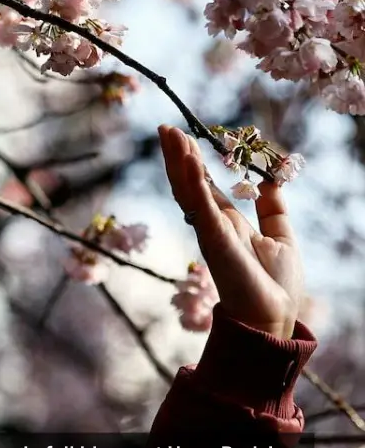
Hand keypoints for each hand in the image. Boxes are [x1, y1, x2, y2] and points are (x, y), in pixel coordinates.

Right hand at [158, 125, 303, 339]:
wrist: (273, 319)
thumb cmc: (276, 287)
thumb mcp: (282, 237)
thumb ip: (273, 209)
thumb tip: (273, 180)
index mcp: (227, 223)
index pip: (205, 186)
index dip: (193, 161)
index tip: (184, 137)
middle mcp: (212, 224)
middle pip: (189, 182)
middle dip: (177, 155)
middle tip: (166, 128)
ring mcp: (210, 231)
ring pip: (188, 189)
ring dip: (178, 161)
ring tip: (169, 134)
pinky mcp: (214, 239)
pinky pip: (201, 206)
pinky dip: (194, 182)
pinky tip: (189, 160)